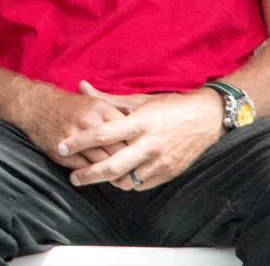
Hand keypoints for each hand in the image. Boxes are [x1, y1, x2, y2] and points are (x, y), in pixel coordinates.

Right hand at [12, 80, 129, 169]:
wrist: (34, 105)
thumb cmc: (68, 105)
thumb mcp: (94, 102)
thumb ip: (115, 113)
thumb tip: (138, 126)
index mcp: (100, 108)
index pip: (128, 132)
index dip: (137, 145)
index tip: (143, 155)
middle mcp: (89, 122)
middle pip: (118, 149)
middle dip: (129, 162)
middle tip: (136, 172)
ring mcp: (74, 138)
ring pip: (103, 161)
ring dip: (113, 173)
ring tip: (122, 180)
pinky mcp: (62, 151)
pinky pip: (85, 168)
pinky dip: (94, 174)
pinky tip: (101, 177)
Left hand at [58, 81, 223, 190]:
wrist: (207, 118)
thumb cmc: (169, 106)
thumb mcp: (139, 99)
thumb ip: (107, 98)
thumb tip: (81, 86)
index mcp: (140, 122)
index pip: (102, 134)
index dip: (79, 142)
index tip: (62, 147)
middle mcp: (150, 143)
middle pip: (112, 165)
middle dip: (88, 174)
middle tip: (73, 177)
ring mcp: (161, 161)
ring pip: (126, 180)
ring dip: (109, 180)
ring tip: (97, 175)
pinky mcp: (169, 172)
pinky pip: (142, 185)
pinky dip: (128, 182)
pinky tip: (121, 176)